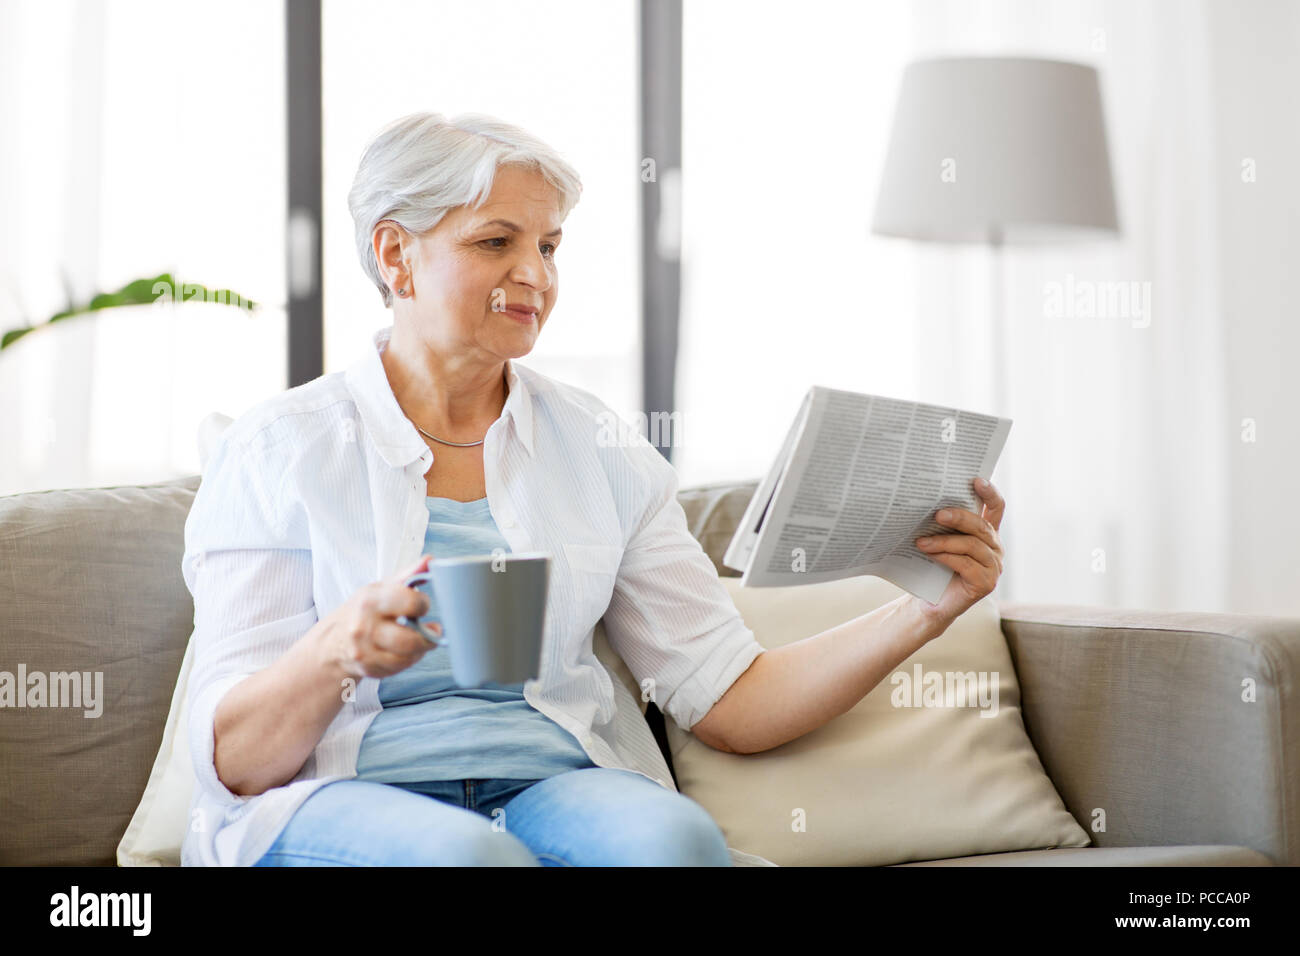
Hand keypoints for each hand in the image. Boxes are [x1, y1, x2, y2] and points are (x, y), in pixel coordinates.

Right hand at [317, 554, 441, 679]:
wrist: (334, 639)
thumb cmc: (366, 609)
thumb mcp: (383, 588)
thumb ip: (409, 574)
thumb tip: (431, 560)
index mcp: (370, 601)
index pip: (410, 603)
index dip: (423, 604)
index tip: (422, 605)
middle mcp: (363, 627)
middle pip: (410, 639)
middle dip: (429, 635)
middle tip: (432, 629)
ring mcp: (364, 651)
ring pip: (408, 656)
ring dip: (420, 648)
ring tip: (419, 637)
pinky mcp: (368, 668)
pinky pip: (400, 667)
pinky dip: (408, 659)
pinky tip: (404, 650)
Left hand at [910, 478, 1005, 628]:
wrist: (930, 600)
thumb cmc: (934, 566)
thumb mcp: (940, 539)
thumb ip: (943, 523)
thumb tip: (927, 499)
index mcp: (987, 533)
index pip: (995, 508)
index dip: (990, 493)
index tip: (976, 480)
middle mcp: (995, 548)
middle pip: (981, 526)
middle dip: (959, 517)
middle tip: (938, 513)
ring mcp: (994, 567)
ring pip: (972, 545)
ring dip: (944, 541)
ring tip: (921, 541)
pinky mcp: (986, 583)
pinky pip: (966, 564)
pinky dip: (946, 557)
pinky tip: (930, 555)